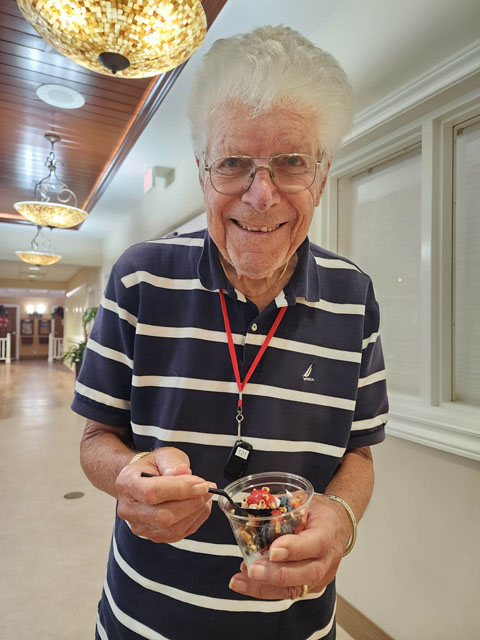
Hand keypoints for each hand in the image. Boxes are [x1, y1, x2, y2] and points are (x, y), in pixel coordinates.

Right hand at [116, 447, 214, 542]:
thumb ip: (173, 463)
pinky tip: (199, 506)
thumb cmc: (153, 467)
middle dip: (191, 502)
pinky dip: (194, 520)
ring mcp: (140, 526)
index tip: (202, 484)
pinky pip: (178, 534)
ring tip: (204, 495)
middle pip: (163, 516)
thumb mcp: (163, 455)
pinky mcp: (153, 536)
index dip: (180, 490)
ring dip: (195, 512)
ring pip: (172, 528)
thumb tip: (183, 473)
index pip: (152, 492)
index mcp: (127, 484)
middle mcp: (129, 509)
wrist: (143, 480)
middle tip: (207, 489)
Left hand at [228, 494, 350, 598]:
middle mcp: (327, 558)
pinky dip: (266, 589)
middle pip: (307, 573)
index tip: (273, 551)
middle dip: (276, 574)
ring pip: (296, 588)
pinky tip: (247, 583)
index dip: (293, 549)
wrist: (338, 525)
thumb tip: (251, 507)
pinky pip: (289, 591)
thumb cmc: (319, 512)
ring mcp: (322, 576)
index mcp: (327, 531)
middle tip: (253, 570)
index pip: (314, 543)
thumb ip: (282, 506)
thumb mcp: (304, 500)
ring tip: (241, 581)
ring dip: (265, 587)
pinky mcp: (312, 586)